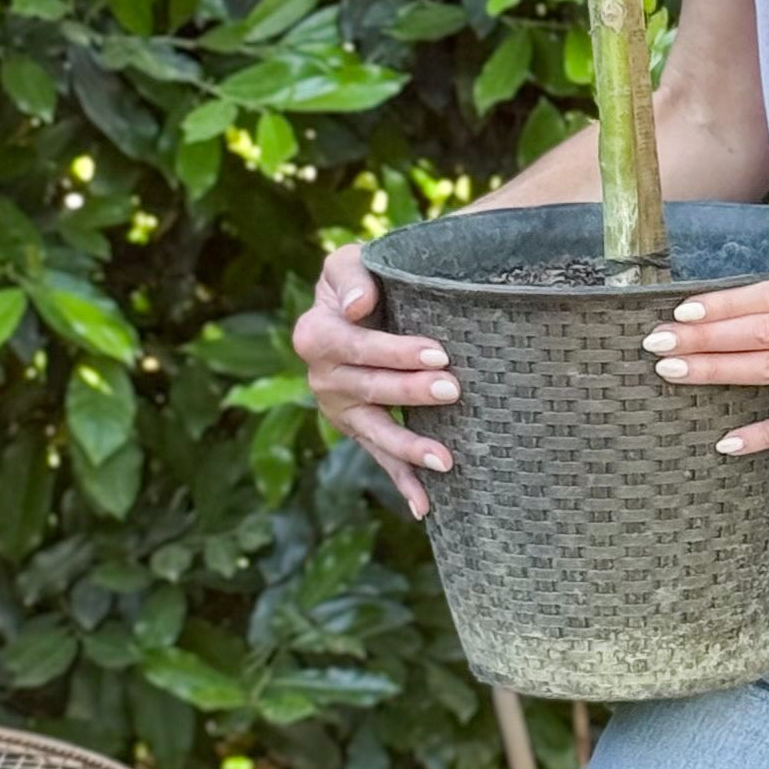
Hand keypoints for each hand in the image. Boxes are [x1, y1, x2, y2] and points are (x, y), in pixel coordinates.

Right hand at [292, 243, 458, 518]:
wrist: (361, 301)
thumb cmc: (360, 277)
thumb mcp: (347, 262)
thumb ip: (350, 274)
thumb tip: (356, 306)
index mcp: (314, 334)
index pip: (355, 345)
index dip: (394, 350)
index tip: (437, 351)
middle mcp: (321, 377)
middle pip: (369, 389)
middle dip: (412, 392)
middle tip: (454, 390)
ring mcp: (340, 409)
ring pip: (375, 432)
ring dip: (408, 447)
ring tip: (445, 460)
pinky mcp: (360, 430)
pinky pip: (380, 459)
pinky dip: (403, 482)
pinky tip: (425, 507)